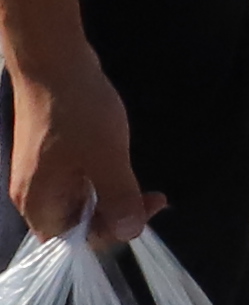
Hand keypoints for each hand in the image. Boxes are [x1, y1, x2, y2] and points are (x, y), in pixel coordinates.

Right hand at [6, 48, 148, 247]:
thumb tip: (129, 233)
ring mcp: (44, 173)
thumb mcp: (106, 156)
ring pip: (82, 200)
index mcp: (39, 202)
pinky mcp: (53, 154)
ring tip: (147, 185)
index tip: (146, 208)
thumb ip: (118, 197)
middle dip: (118, 215)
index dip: (111, 233)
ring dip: (115, 196)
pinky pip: (81, 179)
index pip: (72, 242)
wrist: (55, 62)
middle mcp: (36, 193)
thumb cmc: (77, 110)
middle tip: (155, 197)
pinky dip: (105, 179)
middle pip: (78, 223)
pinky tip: (123, 165)